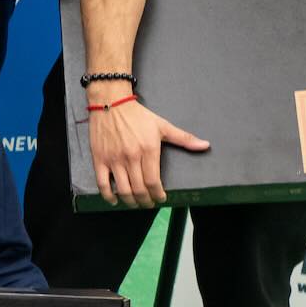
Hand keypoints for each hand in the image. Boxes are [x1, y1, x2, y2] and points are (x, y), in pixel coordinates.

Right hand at [91, 97, 207, 207]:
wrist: (110, 102)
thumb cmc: (137, 115)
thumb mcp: (162, 126)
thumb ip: (184, 138)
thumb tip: (206, 145)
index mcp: (148, 149)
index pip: (153, 181)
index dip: (158, 194)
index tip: (160, 198)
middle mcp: (131, 157)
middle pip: (139, 189)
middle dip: (146, 201)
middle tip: (149, 203)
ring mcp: (114, 159)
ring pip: (123, 189)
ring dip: (130, 201)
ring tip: (135, 203)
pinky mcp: (99, 159)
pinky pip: (102, 183)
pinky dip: (108, 196)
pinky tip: (114, 200)